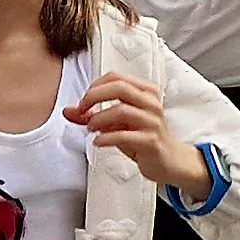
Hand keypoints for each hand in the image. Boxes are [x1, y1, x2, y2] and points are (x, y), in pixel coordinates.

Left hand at [67, 72, 209, 191]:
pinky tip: (98, 142)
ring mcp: (152, 122)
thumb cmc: (145, 139)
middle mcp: (151, 103)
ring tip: (91, 128)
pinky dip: (105, 138)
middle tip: (82, 110)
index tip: (83, 101)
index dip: (95, 86)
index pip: (116, 77)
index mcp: (145, 93)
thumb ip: (94, 116)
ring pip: (121, 110)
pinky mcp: (151, 141)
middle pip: (119, 87)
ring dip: (98, 119)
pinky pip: (124, 136)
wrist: (171, 162)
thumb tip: (68, 111)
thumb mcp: (118, 124)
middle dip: (93, 96)